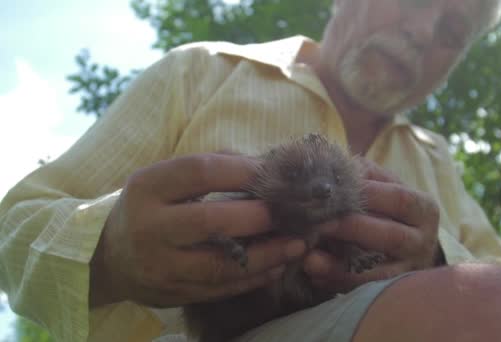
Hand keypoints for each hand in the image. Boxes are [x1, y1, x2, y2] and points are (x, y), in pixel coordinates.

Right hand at [90, 154, 305, 307]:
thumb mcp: (165, 178)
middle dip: (258, 216)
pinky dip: (254, 278)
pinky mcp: (172, 294)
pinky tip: (278, 265)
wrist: (109, 257)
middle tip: (292, 212)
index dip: (243, 170)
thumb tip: (264, 165)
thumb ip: (210, 167)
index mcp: (148, 187)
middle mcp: (149, 227)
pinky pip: (220, 288)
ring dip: (267, 255)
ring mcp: (160, 266)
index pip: (201, 171)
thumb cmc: (149, 207)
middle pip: (212, 220)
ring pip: (220, 263)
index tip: (275, 171)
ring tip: (297, 244)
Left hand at [303, 158, 440, 291]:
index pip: (398, 199)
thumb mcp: (385, 185)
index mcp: (424, 208)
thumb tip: (337, 168)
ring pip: (379, 272)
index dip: (367, 194)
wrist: (411, 243)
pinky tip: (315, 276)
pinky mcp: (393, 290)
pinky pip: (366, 290)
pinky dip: (339, 284)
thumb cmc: (389, 207)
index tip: (333, 192)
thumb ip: (365, 174)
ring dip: (341, 266)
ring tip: (309, 260)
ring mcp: (410, 270)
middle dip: (351, 229)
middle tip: (317, 224)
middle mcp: (423, 241)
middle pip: (390, 236)